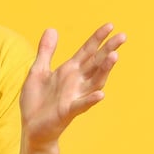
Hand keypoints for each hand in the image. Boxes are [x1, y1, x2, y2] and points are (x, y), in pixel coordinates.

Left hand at [20, 23, 125, 149]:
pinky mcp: (68, 111)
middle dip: (108, 49)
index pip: (87, 51)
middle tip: (122, 36)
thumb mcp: (37, 71)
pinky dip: (91, 99)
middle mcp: (76, 82)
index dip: (98, 38)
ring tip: (114, 56)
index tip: (110, 25)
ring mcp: (74, 96)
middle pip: (96, 63)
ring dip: (104, 69)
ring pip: (94, 81)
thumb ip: (46, 51)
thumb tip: (52, 29)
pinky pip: (82, 104)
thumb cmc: (36, 101)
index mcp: (69, 71)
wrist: (31, 128)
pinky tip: (101, 94)